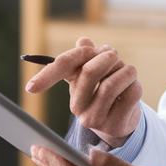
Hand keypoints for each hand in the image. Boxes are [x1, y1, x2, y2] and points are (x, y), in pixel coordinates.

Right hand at [24, 37, 142, 147]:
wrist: (123, 119)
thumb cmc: (107, 88)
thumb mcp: (97, 70)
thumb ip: (89, 54)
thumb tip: (83, 41)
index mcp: (72, 86)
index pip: (59, 72)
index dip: (47, 75)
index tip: (31, 88)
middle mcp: (78, 106)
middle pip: (89, 71)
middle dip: (108, 57)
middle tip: (114, 56)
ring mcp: (95, 118)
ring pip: (111, 84)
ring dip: (125, 70)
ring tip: (128, 71)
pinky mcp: (115, 125)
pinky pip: (130, 94)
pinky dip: (134, 84)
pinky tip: (132, 86)